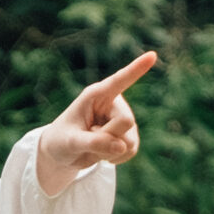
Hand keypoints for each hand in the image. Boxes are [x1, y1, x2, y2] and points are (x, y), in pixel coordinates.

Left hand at [38, 51, 155, 193]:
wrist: (63, 153)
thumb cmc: (61, 141)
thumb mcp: (70, 142)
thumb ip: (94, 143)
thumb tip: (122, 146)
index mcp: (97, 95)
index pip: (119, 80)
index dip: (136, 69)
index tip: (152, 55)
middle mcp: (114, 103)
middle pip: (126, 121)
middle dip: (108, 137)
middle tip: (88, 139)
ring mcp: (123, 119)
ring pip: (130, 140)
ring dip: (111, 151)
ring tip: (94, 146)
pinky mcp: (128, 135)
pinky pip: (132, 150)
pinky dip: (117, 158)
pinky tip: (104, 154)